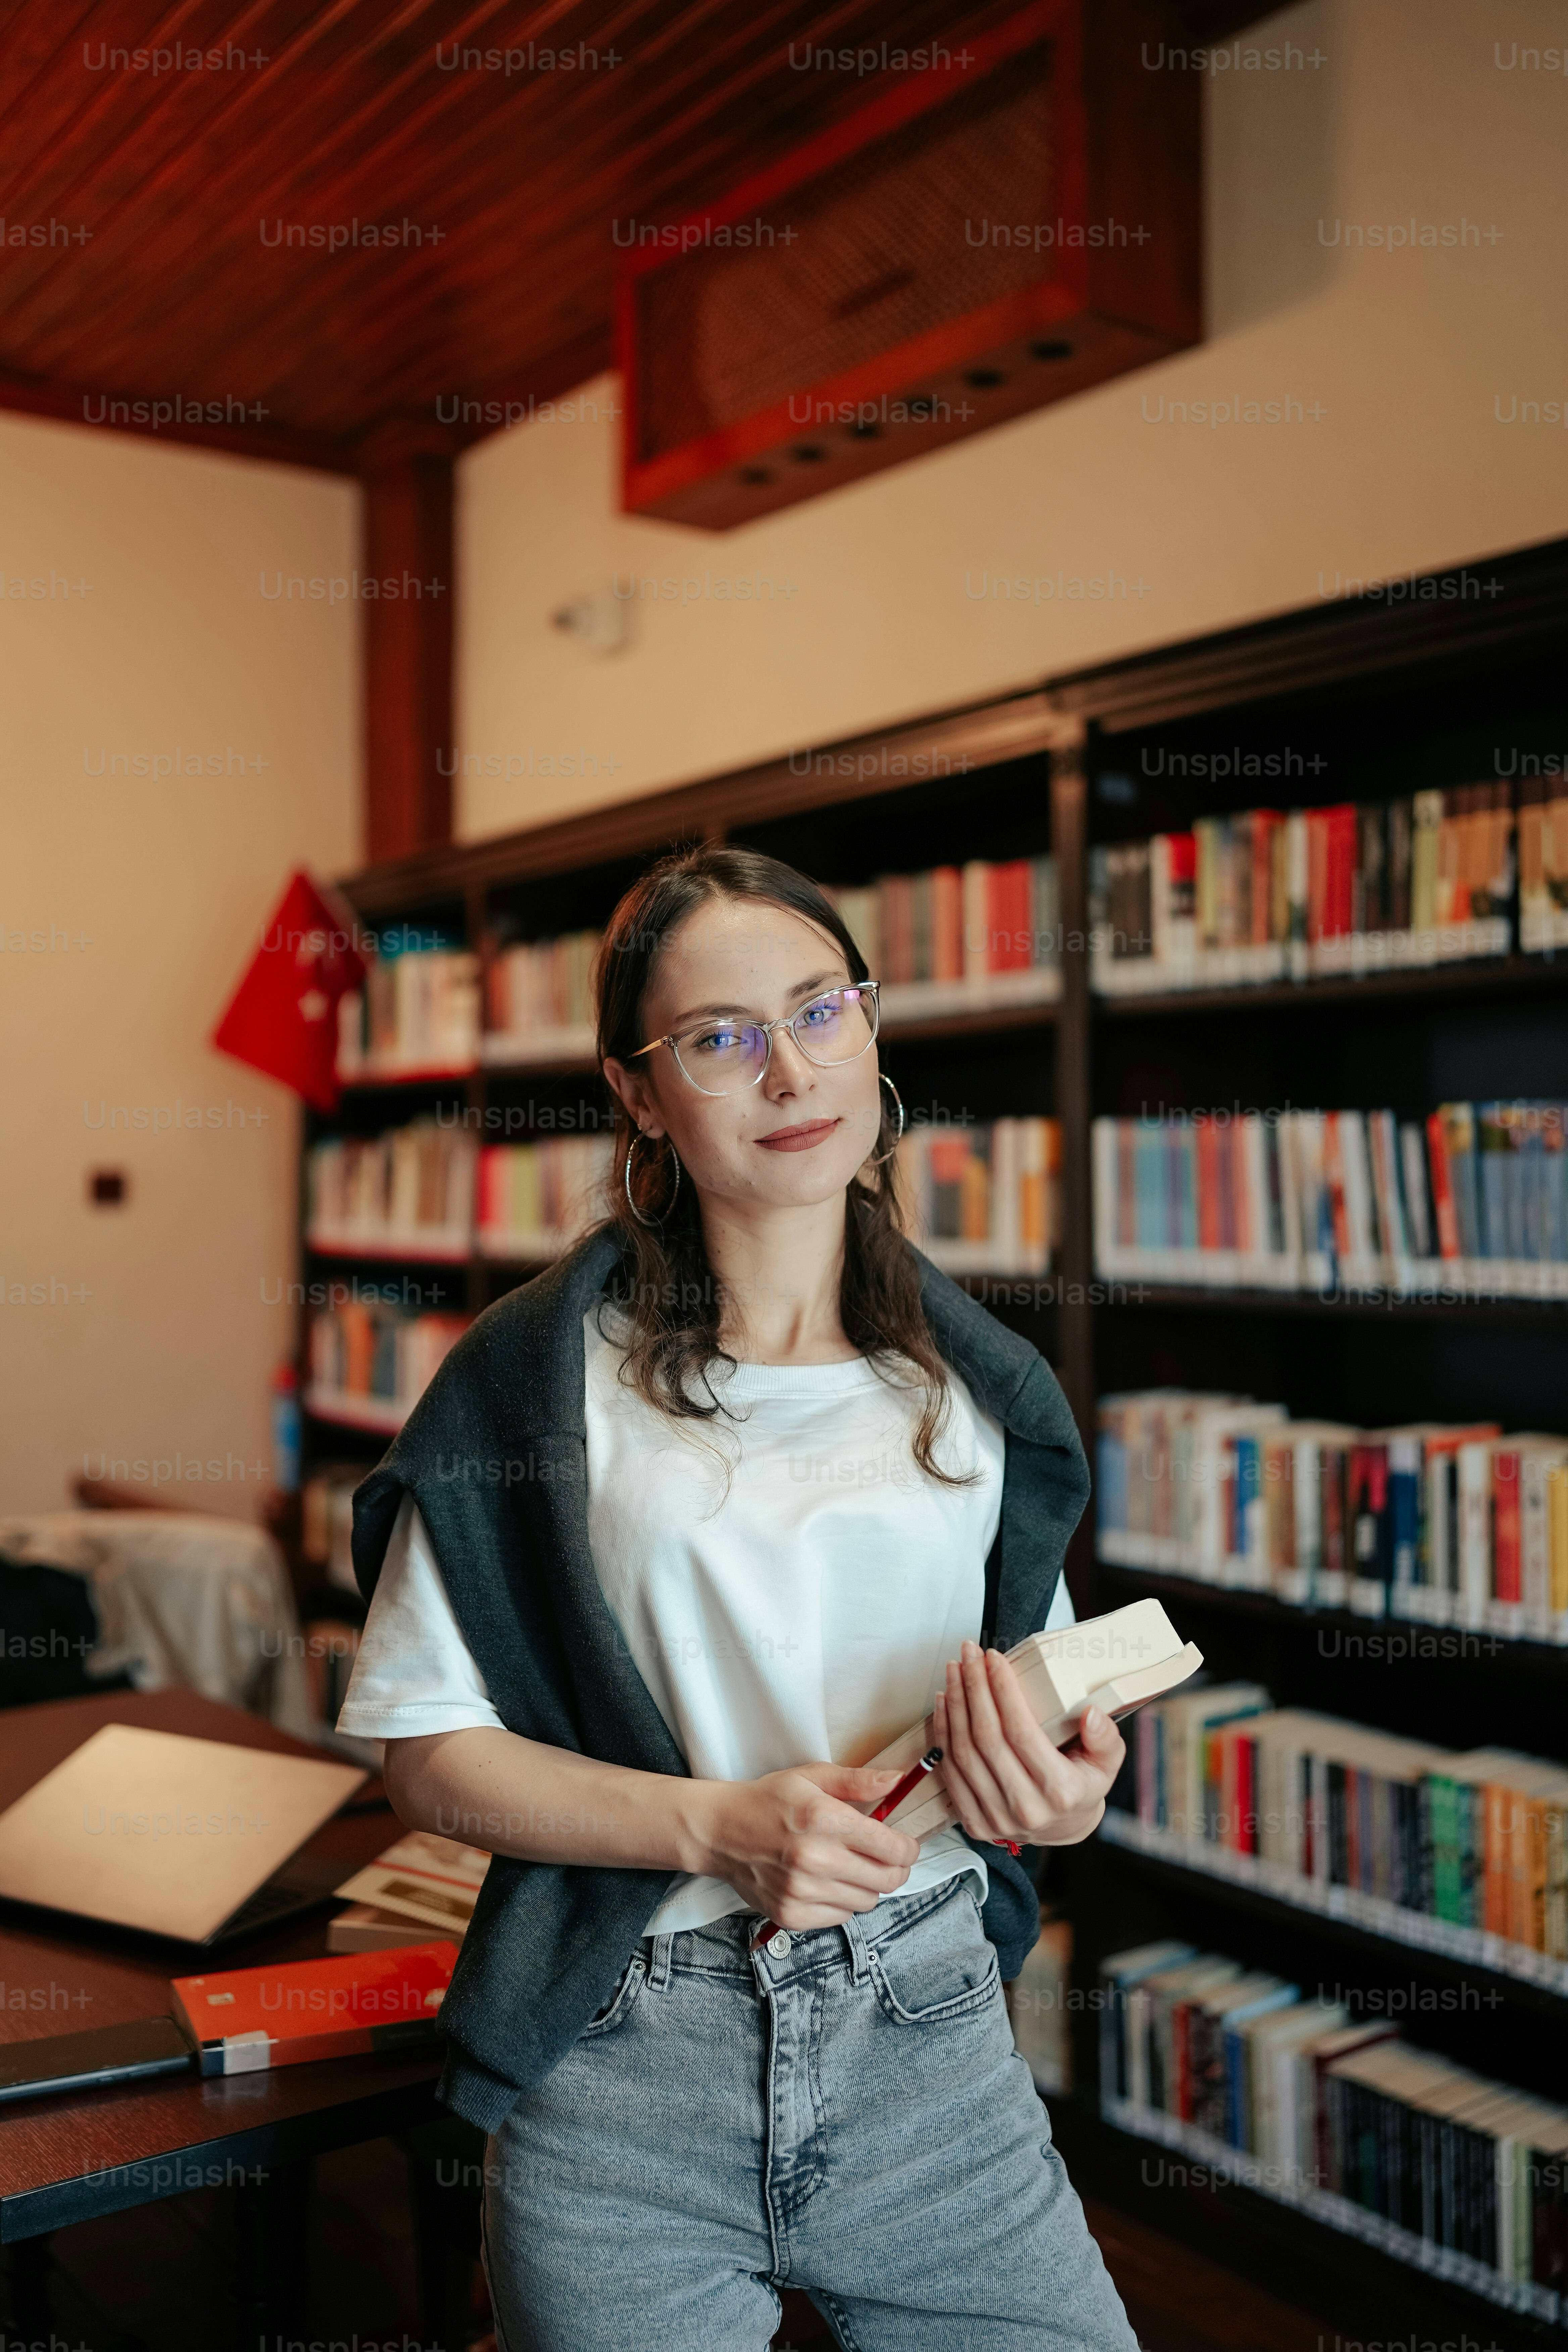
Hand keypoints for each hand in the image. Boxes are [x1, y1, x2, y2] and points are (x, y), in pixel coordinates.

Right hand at [694, 1762, 921, 1930]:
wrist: (720, 1831)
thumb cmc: (768, 1800)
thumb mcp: (812, 1776)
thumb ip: (858, 1780)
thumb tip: (897, 1780)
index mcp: (824, 1819)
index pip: (892, 1848)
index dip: (908, 1848)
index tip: (905, 1844)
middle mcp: (815, 1859)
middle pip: (887, 1880)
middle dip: (895, 1868)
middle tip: (885, 1857)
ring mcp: (802, 1892)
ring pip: (867, 1901)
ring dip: (868, 1885)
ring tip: (850, 1866)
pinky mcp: (792, 1915)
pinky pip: (841, 1918)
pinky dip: (843, 1902)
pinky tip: (829, 1882)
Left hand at [933, 1640, 1124, 1848]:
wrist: (1063, 1828)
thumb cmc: (1081, 1788)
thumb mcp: (1106, 1763)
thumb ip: (1106, 1738)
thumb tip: (1092, 1715)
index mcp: (1061, 1792)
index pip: (1022, 1731)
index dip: (1003, 1690)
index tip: (994, 1659)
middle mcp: (1027, 1808)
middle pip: (987, 1737)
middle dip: (974, 1688)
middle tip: (969, 1656)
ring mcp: (996, 1819)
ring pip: (964, 1752)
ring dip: (955, 1704)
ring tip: (955, 1671)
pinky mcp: (974, 1822)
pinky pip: (951, 1771)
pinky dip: (943, 1733)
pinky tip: (945, 1703)